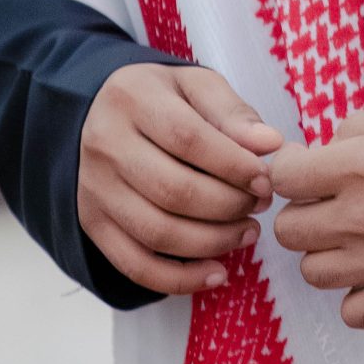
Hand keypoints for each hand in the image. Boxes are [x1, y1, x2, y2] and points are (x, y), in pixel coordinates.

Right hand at [77, 62, 281, 297]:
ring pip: (157, 232)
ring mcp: (95, 189)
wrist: (97, 113)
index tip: (266, 180)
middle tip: (259, 206)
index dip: (234, 165)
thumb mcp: (195, 85)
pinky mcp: (93, 224)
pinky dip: (179, 279)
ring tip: (247, 233)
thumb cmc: (160, 98)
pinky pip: (135, 265)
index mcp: (132, 99)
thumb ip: (232, 112)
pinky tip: (216, 273)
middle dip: (228, 206)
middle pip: (173, 191)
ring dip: (212, 242)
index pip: (188, 139)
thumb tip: (271, 144)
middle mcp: (106, 145)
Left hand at [271, 90, 363, 332]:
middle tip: (329, 203)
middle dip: (302, 212)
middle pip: (288, 230)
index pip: (284, 177)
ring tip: (354, 237)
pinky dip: (356, 296)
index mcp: (363, 165)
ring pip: (313, 272)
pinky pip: (351, 312)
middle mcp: (362, 217)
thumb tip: (328, 145)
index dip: (290, 170)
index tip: (307, 168)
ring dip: (326, 253)